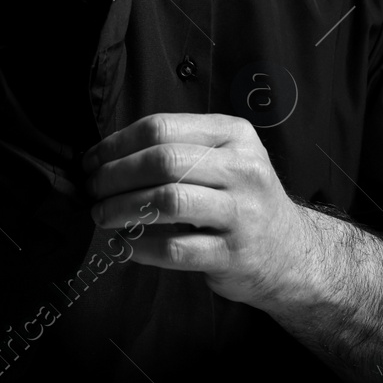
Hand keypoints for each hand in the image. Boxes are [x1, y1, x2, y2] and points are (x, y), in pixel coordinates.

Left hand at [82, 113, 312, 308]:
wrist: (291, 252)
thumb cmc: (242, 199)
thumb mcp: (227, 158)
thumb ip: (180, 148)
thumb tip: (107, 154)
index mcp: (234, 134)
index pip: (162, 127)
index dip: (117, 144)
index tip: (92, 161)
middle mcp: (242, 169)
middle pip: (162, 161)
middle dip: (115, 176)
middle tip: (92, 191)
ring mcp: (241, 213)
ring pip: (167, 201)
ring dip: (121, 208)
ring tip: (101, 216)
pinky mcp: (234, 255)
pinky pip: (175, 249)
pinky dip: (139, 247)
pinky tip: (123, 244)